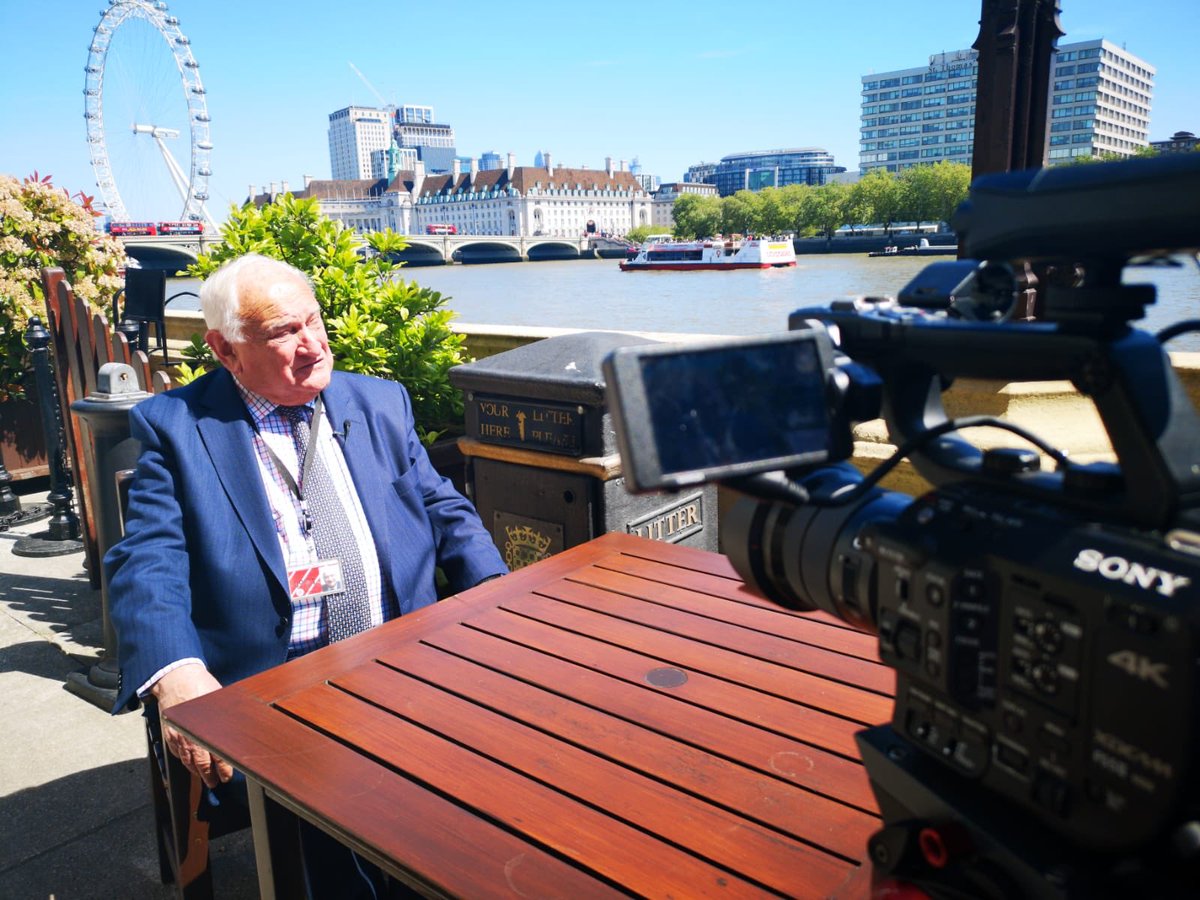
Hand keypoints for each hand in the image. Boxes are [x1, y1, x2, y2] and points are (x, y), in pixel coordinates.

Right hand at [151, 663, 232, 787]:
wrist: (176, 678)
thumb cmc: (201, 686)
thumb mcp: (220, 700)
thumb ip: (228, 717)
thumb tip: (242, 728)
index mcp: (207, 730)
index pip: (217, 756)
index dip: (223, 769)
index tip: (227, 777)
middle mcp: (191, 736)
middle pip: (201, 763)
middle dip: (209, 775)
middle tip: (214, 783)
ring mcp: (178, 736)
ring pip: (187, 760)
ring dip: (195, 771)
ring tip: (203, 778)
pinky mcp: (169, 733)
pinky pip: (176, 752)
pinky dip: (183, 760)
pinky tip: (188, 763)